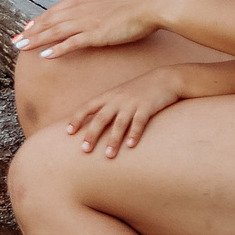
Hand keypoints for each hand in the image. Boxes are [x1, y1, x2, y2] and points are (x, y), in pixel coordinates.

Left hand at [13, 0, 175, 59]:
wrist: (151, 4)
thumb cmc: (137, 4)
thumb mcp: (111, 0)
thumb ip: (98, 5)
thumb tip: (94, 9)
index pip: (56, 10)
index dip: (40, 19)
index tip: (28, 26)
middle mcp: (81, 8)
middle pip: (49, 20)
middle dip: (30, 31)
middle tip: (15, 40)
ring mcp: (87, 21)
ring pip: (54, 31)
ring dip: (36, 39)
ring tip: (21, 47)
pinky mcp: (95, 34)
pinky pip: (71, 43)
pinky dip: (57, 49)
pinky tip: (45, 55)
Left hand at [65, 68, 186, 156]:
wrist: (165, 79)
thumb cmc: (139, 90)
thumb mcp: (120, 94)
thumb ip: (107, 106)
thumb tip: (94, 124)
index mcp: (108, 96)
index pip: (87, 107)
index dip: (77, 119)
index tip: (68, 132)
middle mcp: (117, 99)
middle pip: (101, 118)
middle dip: (92, 134)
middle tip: (85, 150)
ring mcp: (132, 103)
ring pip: (120, 123)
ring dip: (113, 140)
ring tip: (109, 155)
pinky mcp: (148, 107)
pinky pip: (139, 122)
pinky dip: (134, 134)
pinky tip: (131, 146)